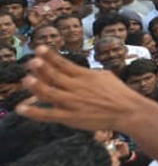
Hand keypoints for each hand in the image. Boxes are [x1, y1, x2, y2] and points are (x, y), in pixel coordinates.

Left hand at [17, 48, 149, 132]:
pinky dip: (34, 111)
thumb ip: (85, 72)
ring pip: (50, 93)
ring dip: (37, 86)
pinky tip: (21, 108)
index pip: (64, 63)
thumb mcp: (104, 76)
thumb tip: (71, 68)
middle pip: (55, 76)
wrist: (128, 111)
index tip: (38, 48)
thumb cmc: (117, 92)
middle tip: (31, 62)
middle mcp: (77, 88)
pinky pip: (49, 115)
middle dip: (42, 68)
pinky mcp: (71, 117)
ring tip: (27, 79)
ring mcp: (73, 103)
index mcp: (85, 76)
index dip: (50, 56)